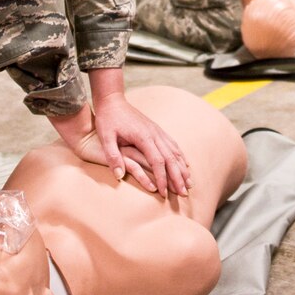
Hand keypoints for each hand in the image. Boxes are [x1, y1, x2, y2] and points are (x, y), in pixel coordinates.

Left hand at [89, 68, 190, 197]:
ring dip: (182, 168)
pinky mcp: (156, 129)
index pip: (157, 162)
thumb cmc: (107, 119)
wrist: (112, 100)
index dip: (162, 178)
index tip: (164, 193)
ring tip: (189, 183)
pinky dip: (180, 156)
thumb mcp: (105, 137)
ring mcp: (157, 131)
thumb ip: (112, 156)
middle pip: (170, 158)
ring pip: (174, 151)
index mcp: (143, 137)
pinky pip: (172, 144)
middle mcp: (154, 134)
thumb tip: (119, 176)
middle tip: (184, 194)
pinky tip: (184, 164)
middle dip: (178, 177)